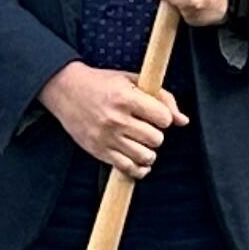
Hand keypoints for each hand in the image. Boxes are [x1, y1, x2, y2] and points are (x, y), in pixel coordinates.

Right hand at [43, 61, 185, 175]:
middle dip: (156, 134)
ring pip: (145, 156)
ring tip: (142, 142)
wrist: (65, 90)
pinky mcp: (99, 151)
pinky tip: (138, 159)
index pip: (163, 118)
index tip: (155, 114)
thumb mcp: (132, 80)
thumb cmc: (102, 83)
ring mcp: (107, 138)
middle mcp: (116, 120)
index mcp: (125, 98)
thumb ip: (162, 97)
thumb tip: (183, 121)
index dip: (164, 117)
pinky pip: (128, 169)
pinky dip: (139, 168)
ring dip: (149, 151)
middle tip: (146, 127)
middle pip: (156, 139)